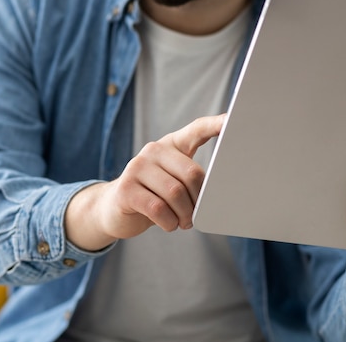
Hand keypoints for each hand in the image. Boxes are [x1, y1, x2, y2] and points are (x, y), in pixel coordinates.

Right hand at [65, 114, 224, 250]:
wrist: (113, 208)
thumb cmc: (154, 195)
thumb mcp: (173, 180)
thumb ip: (191, 177)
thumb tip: (218, 189)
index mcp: (170, 145)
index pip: (196, 129)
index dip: (215, 125)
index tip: (232, 120)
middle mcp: (153, 150)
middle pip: (191, 173)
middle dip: (199, 200)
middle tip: (195, 215)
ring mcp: (136, 168)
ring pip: (175, 193)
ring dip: (184, 215)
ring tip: (182, 222)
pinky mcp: (126, 189)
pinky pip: (158, 209)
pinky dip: (169, 223)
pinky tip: (168, 225)